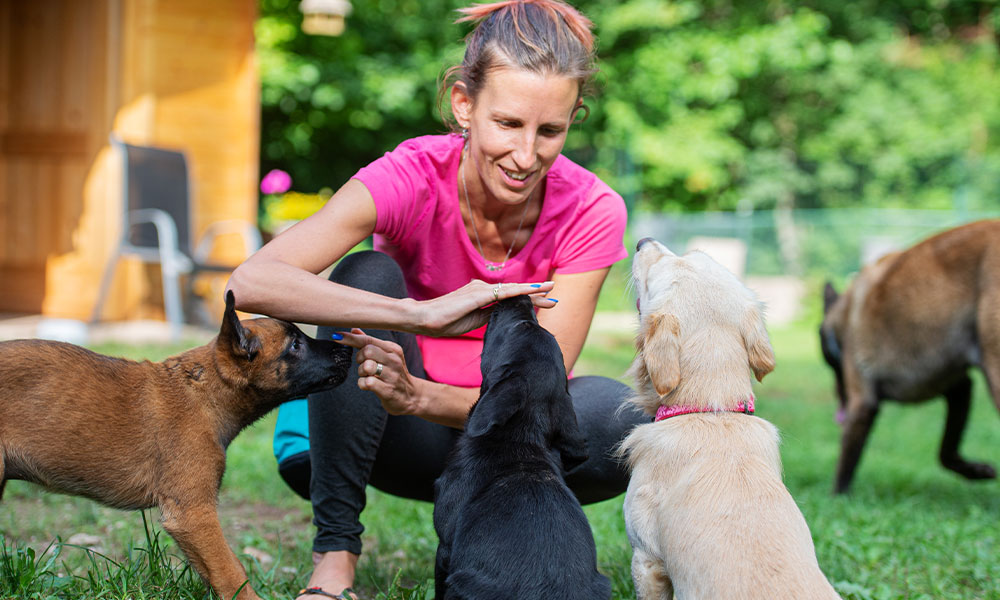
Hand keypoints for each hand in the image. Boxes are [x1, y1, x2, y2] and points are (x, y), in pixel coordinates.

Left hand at [336, 328, 419, 415]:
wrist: (411, 396)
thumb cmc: (394, 374)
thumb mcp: (387, 355)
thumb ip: (370, 342)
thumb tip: (354, 329)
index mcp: (393, 349)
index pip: (369, 339)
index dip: (350, 338)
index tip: (336, 336)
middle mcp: (394, 360)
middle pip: (367, 351)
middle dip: (359, 358)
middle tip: (363, 364)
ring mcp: (392, 376)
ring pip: (366, 366)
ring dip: (361, 372)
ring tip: (368, 375)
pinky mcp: (388, 390)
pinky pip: (367, 383)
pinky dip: (362, 384)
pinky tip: (369, 385)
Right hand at [412, 279, 555, 336]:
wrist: (423, 318)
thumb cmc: (444, 322)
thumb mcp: (473, 322)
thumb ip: (489, 317)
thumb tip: (505, 318)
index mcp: (481, 296)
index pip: (509, 298)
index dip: (527, 300)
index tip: (544, 304)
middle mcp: (482, 289)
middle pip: (514, 293)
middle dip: (535, 295)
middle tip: (554, 297)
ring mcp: (480, 289)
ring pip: (511, 291)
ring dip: (532, 292)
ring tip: (550, 292)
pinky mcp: (477, 294)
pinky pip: (502, 293)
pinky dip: (520, 292)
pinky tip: (533, 291)